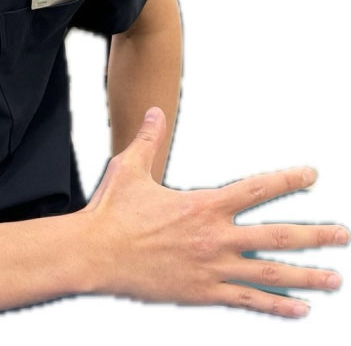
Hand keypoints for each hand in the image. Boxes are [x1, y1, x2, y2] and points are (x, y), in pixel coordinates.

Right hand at [80, 108, 347, 316]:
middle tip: (344, 236)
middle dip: (317, 236)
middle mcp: (216, 237)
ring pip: (271, 274)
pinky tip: (300, 310)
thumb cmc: (112, 211)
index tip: (311, 176)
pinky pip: (249, 302)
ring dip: (307, 276)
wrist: (96, 254)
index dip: (287, 181)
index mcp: (203, 205)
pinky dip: (277, 307)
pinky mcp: (203, 293)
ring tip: (334, 278)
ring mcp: (213, 268)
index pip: (256, 189)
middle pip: (278, 236)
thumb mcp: (130, 167)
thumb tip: (156, 112)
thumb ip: (149, 139)